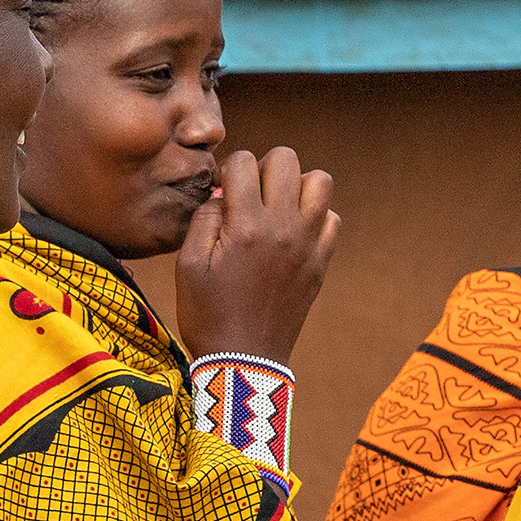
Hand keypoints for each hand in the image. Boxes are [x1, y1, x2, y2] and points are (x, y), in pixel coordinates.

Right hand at [175, 146, 341, 363]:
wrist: (243, 361)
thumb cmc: (207, 314)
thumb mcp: (188, 264)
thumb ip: (205, 218)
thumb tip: (223, 193)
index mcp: (246, 225)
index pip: (243, 162)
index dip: (227, 170)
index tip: (221, 192)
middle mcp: (284, 228)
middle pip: (287, 159)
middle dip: (263, 167)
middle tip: (250, 194)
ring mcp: (308, 244)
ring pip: (320, 182)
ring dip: (296, 185)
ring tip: (276, 207)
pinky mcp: (321, 263)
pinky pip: (333, 219)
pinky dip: (315, 217)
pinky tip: (292, 233)